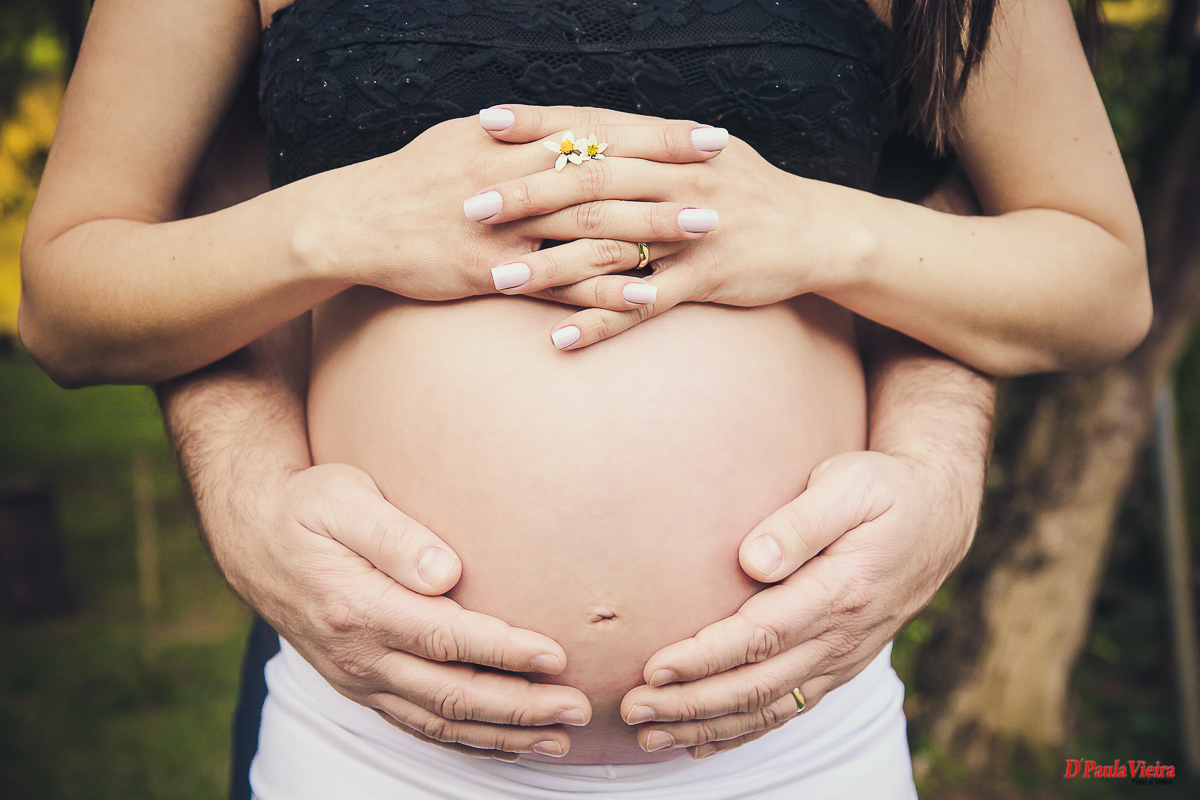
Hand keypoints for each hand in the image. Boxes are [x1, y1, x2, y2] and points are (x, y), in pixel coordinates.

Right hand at [239, 462, 593, 759]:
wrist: (254, 539)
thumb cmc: (307, 509)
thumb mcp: (341, 499)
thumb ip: (393, 535)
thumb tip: (446, 572)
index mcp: (357, 607)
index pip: (445, 639)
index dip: (504, 651)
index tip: (555, 655)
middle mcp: (358, 655)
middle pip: (451, 694)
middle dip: (520, 707)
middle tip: (578, 708)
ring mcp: (358, 678)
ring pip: (440, 722)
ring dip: (504, 735)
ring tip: (560, 739)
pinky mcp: (362, 686)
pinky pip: (419, 726)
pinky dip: (468, 741)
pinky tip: (509, 742)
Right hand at [309, 112, 722, 304]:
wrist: (354, 223)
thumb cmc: (411, 179)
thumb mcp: (463, 139)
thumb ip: (518, 137)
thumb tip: (564, 129)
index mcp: (513, 141)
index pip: (600, 131)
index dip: (657, 133)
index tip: (708, 135)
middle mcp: (516, 177)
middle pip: (608, 174)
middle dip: (670, 177)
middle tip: (726, 181)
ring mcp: (506, 227)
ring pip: (591, 226)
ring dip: (652, 229)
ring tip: (706, 235)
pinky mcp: (492, 272)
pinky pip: (558, 285)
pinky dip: (603, 291)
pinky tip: (646, 297)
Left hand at [474, 105, 862, 348]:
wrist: (818, 231)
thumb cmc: (750, 191)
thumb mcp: (703, 153)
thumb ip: (647, 146)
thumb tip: (588, 134)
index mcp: (671, 145)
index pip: (594, 128)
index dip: (539, 124)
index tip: (484, 125)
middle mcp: (678, 180)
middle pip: (589, 185)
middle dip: (524, 197)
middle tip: (468, 209)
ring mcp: (692, 231)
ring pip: (609, 246)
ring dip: (549, 266)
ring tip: (495, 282)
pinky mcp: (706, 279)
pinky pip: (643, 306)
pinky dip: (600, 323)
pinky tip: (558, 339)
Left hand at [617, 450, 976, 757]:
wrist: (939, 517)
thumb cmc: (885, 489)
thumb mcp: (850, 484)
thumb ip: (801, 522)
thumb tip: (753, 560)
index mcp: (841, 591)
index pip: (761, 637)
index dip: (705, 659)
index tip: (654, 669)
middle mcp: (843, 637)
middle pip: (757, 684)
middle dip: (690, 704)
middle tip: (632, 710)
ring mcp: (843, 657)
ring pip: (769, 707)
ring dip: (707, 726)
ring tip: (650, 735)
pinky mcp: (839, 664)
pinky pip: (789, 709)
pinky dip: (743, 732)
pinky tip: (701, 744)